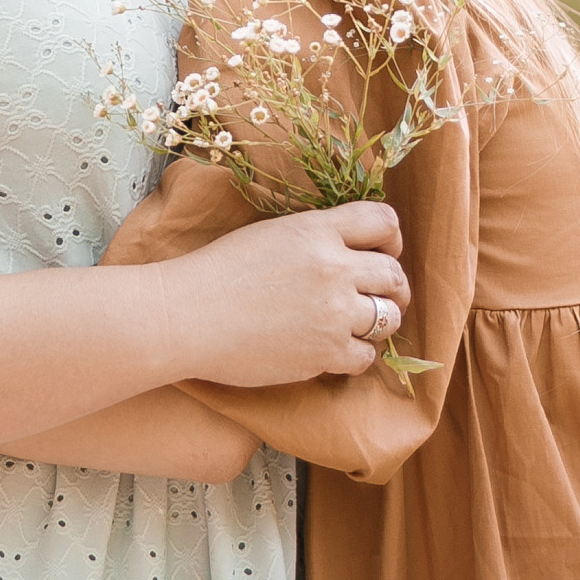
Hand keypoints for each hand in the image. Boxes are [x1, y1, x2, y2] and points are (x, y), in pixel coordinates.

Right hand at [172, 201, 409, 387]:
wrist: (186, 316)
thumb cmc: (215, 273)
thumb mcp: (270, 235)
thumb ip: (314, 238)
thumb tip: (346, 251)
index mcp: (317, 230)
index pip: (384, 222)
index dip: (391, 239)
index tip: (383, 252)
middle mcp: (333, 268)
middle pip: (394, 274)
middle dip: (392, 286)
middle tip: (380, 297)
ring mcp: (333, 313)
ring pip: (389, 317)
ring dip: (379, 321)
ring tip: (356, 325)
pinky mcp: (325, 353)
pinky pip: (366, 357)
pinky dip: (356, 355)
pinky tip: (334, 350)